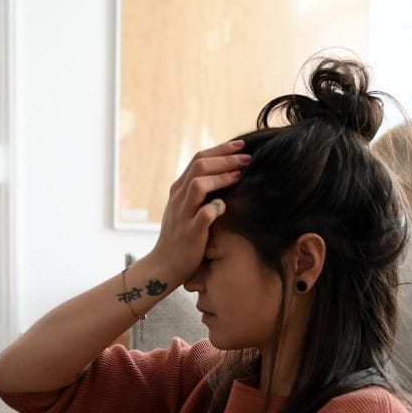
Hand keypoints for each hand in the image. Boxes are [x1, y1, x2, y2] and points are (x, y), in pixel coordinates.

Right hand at [149, 140, 249, 285]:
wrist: (164, 265)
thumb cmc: (180, 237)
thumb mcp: (186, 209)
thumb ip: (199, 192)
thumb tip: (224, 173)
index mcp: (179, 189)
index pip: (199, 158)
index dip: (221, 150)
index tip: (241, 146)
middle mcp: (179, 198)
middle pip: (200, 165)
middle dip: (226, 159)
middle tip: (247, 158)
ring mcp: (183, 214)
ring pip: (199, 184)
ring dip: (221, 177)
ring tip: (240, 175)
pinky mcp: (190, 232)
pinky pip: (204, 214)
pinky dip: (216, 207)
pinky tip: (225, 207)